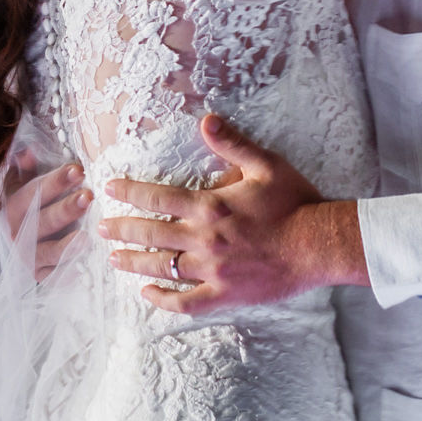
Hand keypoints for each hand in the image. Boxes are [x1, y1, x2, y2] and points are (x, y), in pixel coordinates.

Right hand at [0, 156, 91, 279]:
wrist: (19, 237)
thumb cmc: (30, 203)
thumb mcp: (22, 182)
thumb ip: (24, 167)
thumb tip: (27, 151)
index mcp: (14, 206)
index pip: (34, 192)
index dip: (56, 181)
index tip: (78, 170)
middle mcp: (17, 233)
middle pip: (43, 221)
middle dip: (66, 208)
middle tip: (89, 197)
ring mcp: (28, 256)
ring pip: (48, 251)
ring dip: (67, 245)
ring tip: (86, 236)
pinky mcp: (38, 274)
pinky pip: (53, 277)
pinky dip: (66, 273)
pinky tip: (82, 268)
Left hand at [99, 115, 366, 314]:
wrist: (320, 245)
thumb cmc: (296, 203)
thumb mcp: (266, 164)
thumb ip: (232, 143)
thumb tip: (206, 119)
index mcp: (210, 206)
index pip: (157, 198)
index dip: (129, 193)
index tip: (109, 190)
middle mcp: (204, 239)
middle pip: (150, 234)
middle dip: (121, 229)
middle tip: (101, 228)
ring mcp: (212, 270)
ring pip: (161, 267)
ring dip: (133, 262)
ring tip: (114, 258)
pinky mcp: (225, 295)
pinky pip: (185, 301)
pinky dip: (162, 300)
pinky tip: (147, 294)